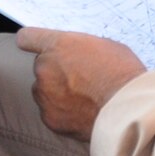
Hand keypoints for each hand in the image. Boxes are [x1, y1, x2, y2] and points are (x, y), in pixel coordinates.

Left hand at [15, 28, 147, 141]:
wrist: (128, 110)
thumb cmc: (123, 75)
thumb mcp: (105, 47)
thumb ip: (82, 48)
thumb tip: (78, 54)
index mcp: (57, 45)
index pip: (27, 38)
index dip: (33, 42)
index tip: (38, 48)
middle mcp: (45, 68)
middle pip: (41, 67)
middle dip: (56, 72)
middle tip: (80, 80)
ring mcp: (45, 94)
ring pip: (44, 92)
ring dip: (57, 94)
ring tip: (85, 99)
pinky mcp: (49, 118)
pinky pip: (51, 113)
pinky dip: (63, 114)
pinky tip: (83, 113)